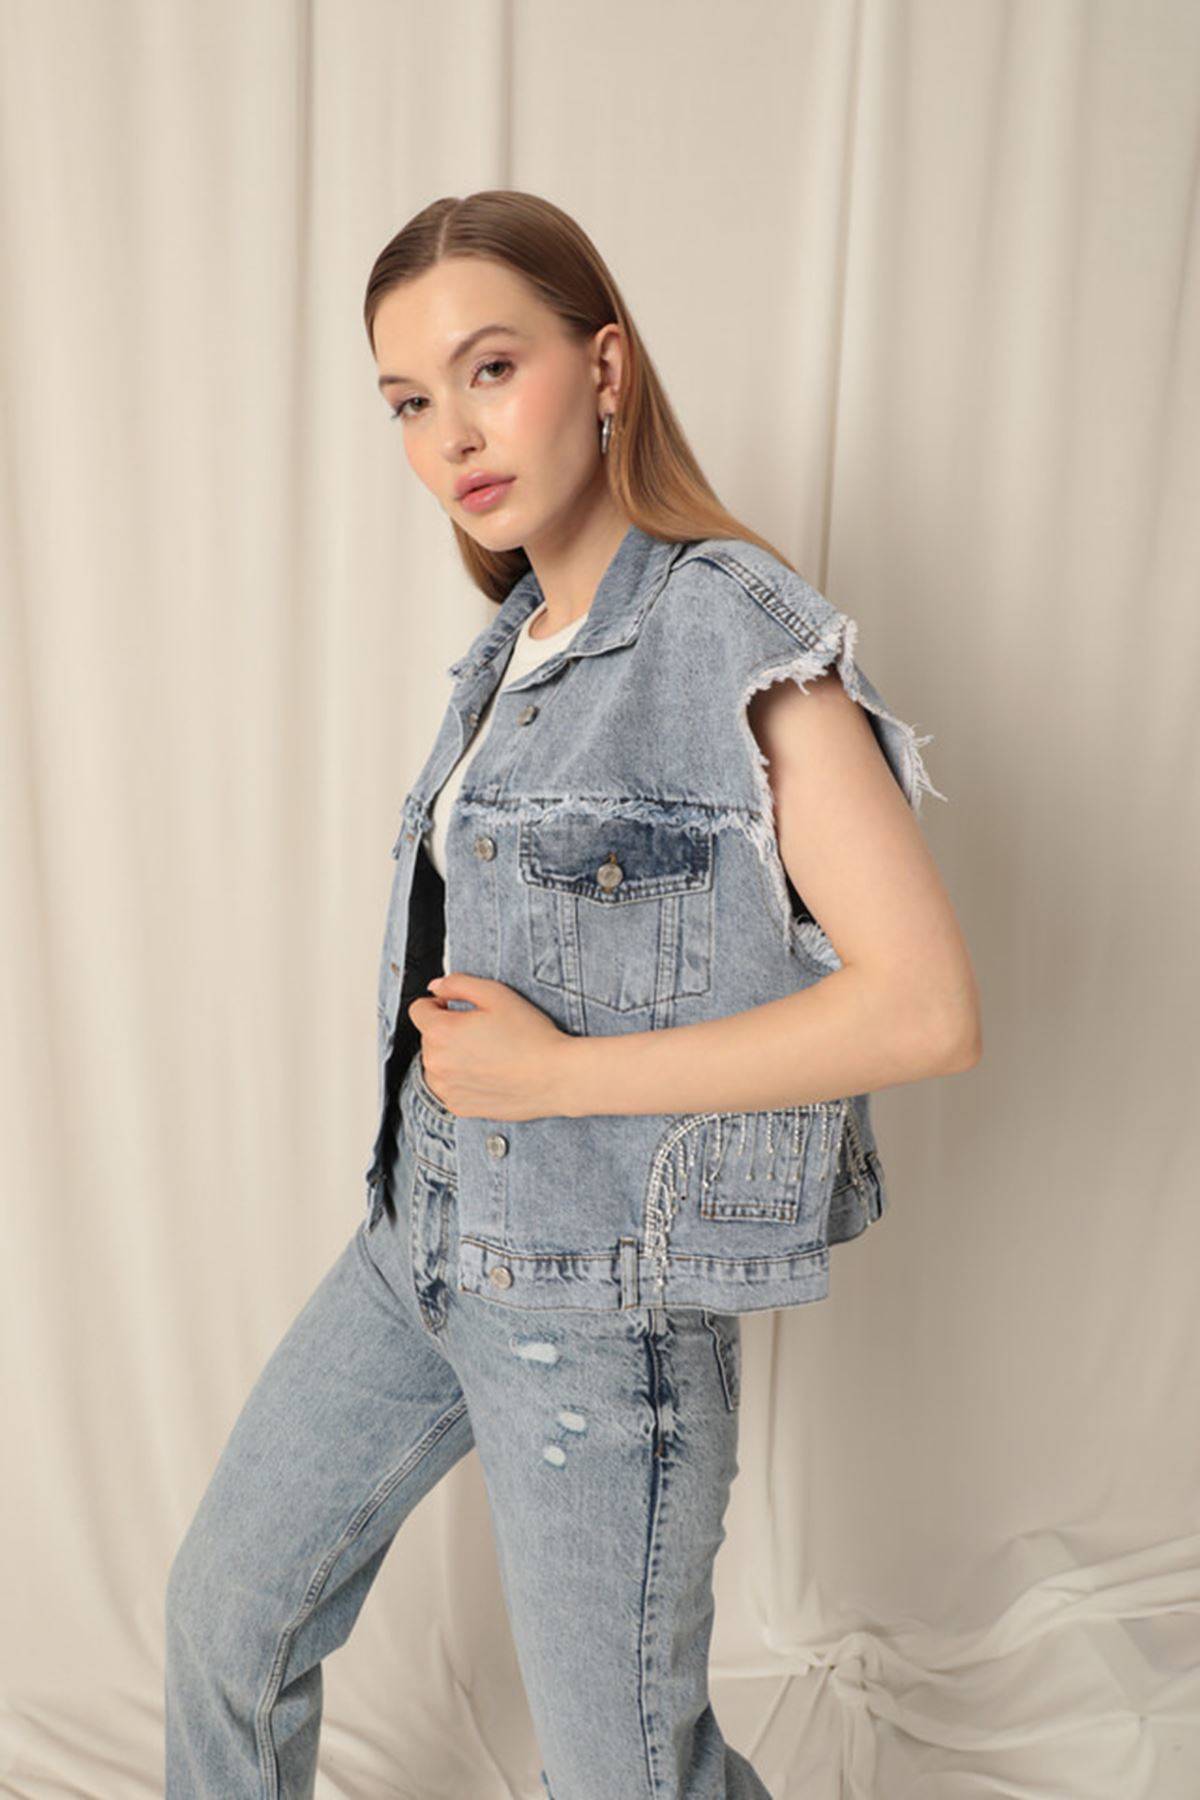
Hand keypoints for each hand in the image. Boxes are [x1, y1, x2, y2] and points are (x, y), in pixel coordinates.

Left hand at [407, 972, 577, 1119]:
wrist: (555, 1077)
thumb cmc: (531, 1036)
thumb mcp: (496, 994)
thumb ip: (458, 984)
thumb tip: (435, 987)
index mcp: (441, 1032)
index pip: (418, 1009)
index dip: (439, 1003)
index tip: (458, 1008)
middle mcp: (436, 1064)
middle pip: (428, 1037)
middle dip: (448, 1030)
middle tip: (483, 1031)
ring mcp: (446, 1089)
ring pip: (437, 1064)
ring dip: (452, 1056)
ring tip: (487, 1054)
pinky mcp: (459, 1107)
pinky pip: (449, 1086)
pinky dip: (462, 1079)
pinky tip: (489, 1072)